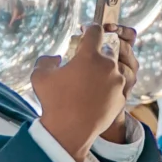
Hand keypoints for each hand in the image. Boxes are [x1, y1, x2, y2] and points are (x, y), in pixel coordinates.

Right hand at [34, 24, 135, 160]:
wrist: (69, 132)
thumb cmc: (54, 102)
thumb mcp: (40, 76)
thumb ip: (47, 60)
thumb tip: (57, 58)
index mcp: (90, 56)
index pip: (96, 31)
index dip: (90, 29)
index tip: (86, 32)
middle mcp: (108, 66)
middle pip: (107, 51)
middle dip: (96, 55)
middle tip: (84, 64)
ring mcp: (118, 83)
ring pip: (113, 70)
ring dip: (103, 72)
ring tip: (89, 84)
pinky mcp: (122, 98)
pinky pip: (117, 87)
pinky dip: (108, 89)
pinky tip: (95, 97)